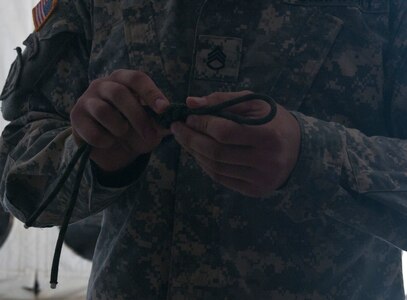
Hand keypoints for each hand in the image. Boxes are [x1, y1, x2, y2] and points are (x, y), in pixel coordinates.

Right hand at [70, 70, 169, 171]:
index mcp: (123, 79)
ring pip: (104, 112)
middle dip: (138, 117)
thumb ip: (161, 123)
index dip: (151, 93)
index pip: (137, 78)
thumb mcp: (151, 127)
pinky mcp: (76, 117)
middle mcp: (102, 84)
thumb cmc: (133, 131)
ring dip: (119, 129)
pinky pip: (93, 132)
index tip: (164, 109)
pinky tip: (108, 141)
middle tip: (149, 135)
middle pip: (120, 94)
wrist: (111, 149)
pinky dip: (106, 141)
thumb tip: (175, 120)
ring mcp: (86, 99)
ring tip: (122, 134)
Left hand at [171, 91, 300, 196]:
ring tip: (186, 139)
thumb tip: (191, 102)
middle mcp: (266, 160)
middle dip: (191, 139)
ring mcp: (260, 179)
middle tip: (177, 128)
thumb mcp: (254, 103)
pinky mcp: (255, 191)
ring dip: (195, 153)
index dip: (202, 124)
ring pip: (216, 168)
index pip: (224, 131)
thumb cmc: (274, 121)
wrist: (299, 149)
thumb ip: (223, 100)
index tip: (189, 117)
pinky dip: (205, 165)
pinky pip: (222, 179)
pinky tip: (198, 153)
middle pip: (216, 152)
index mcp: (268, 135)